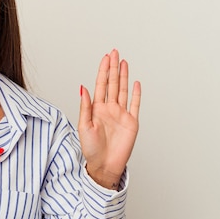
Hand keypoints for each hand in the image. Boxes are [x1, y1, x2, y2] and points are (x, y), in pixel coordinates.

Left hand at [78, 49, 140, 188]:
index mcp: (97, 109)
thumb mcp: (84, 126)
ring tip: (123, 62)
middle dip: (113, 68)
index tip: (105, 57)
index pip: (101, 85)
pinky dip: (137, 94)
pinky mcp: (132, 123)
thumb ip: (85, 106)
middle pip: (113, 83)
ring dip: (124, 76)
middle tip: (115, 52)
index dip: (103, 70)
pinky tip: (136, 83)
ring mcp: (121, 115)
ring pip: (123, 91)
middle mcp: (109, 109)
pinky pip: (135, 105)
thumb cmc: (91, 149)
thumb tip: (83, 88)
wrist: (104, 165)